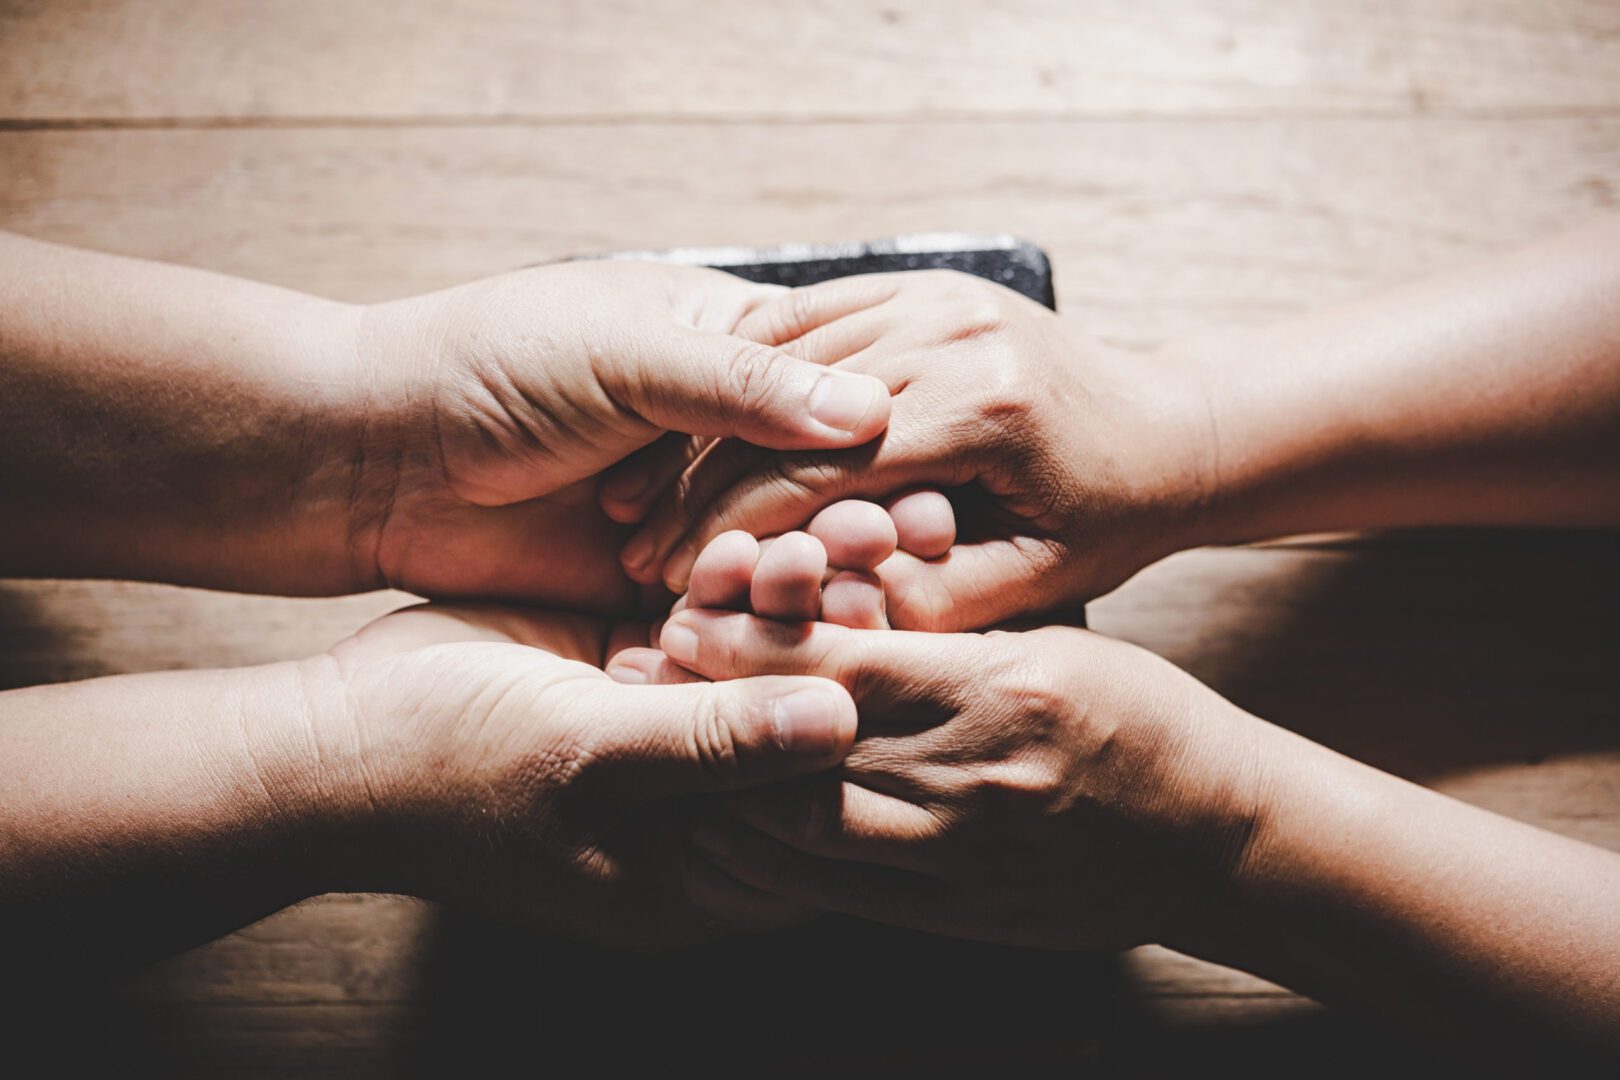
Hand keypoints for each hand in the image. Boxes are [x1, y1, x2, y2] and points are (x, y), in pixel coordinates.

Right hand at [302, 601, 858, 947]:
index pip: (822, 818)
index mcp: (699, 872)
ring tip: (811, 546)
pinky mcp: (640, 674)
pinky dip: (732, 587)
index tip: (899, 649)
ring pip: (763, 670)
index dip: (870, 737)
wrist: (330, 735)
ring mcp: (671, 738)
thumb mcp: (582, 755)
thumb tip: (839, 725)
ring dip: (790, 606)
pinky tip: (750, 543)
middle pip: (803, 735)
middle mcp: (699, 810)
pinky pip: (712, 629)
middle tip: (872, 571)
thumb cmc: (445, 769)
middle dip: (838, 651)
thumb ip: (710, 743)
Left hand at [347, 261, 892, 607]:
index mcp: (730, 351)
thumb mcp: (623, 352)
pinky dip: (756, 625)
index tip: (934, 485)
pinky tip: (791, 644)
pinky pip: (725, 612)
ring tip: (860, 602)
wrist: (377, 452)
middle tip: (911, 552)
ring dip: (819, 576)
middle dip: (862, 519)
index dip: (885, 442)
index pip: (835, 396)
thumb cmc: (492, 365)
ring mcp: (694, 517)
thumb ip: (741, 385)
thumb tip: (873, 407)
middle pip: (822, 486)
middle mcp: (725, 438)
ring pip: (781, 554)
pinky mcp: (656, 589)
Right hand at [621, 270, 1214, 628]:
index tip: (673, 580)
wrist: (1165, 426)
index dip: (733, 532)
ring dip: (706, 424)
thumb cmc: (1104, 516)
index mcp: (983, 408)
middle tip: (636, 543)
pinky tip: (694, 422)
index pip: (819, 471)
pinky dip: (746, 369)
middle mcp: (954, 330)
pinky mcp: (924, 280)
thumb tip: (817, 619)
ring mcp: (937, 291)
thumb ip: (931, 604)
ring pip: (783, 354)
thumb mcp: (1033, 583)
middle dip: (700, 482)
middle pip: (786, 410)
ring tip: (649, 492)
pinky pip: (809, 313)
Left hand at [622, 550, 1266, 951]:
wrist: (1218, 837)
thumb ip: (951, 626)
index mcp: (1002, 690)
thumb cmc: (1140, 714)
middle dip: (711, 714)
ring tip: (655, 754)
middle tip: (636, 679)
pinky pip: (841, 892)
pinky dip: (766, 862)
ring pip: (806, 829)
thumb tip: (842, 598)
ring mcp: (966, 857)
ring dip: (720, 791)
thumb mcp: (1056, 635)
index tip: (686, 611)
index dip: (752, 637)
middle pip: (804, 747)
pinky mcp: (960, 913)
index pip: (845, 660)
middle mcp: (975, 778)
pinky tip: (718, 832)